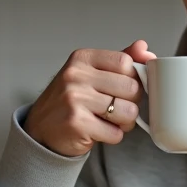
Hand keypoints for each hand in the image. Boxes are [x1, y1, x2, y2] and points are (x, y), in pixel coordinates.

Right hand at [23, 40, 156, 157]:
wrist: (40, 130)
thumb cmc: (70, 101)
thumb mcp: (90, 74)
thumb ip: (118, 61)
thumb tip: (145, 49)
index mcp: (82, 58)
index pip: (126, 62)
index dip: (132, 79)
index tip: (122, 88)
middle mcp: (76, 76)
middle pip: (131, 88)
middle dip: (130, 102)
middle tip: (115, 108)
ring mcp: (75, 99)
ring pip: (128, 112)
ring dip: (124, 122)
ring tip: (108, 120)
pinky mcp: (77, 124)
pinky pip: (116, 133)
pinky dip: (113, 136)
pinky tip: (98, 132)